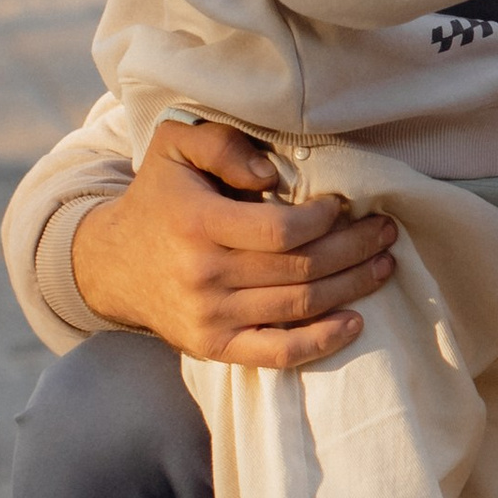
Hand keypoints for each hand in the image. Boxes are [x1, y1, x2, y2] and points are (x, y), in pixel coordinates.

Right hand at [69, 117, 398, 367]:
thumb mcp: (176, 148)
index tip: (343, 204)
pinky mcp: (214, 347)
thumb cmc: (160, 198)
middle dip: (355, 249)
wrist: (111, 264)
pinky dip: (321, 342)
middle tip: (385, 231)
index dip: (324, 220)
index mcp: (197, 223)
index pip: (280, 230)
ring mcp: (209, 317)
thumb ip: (222, 143)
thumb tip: (272, 173)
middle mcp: (203, 275)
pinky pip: (277, 353)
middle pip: (300, 268)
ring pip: (299, 307)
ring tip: (382, 265)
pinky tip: (354, 323)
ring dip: (352, 286)